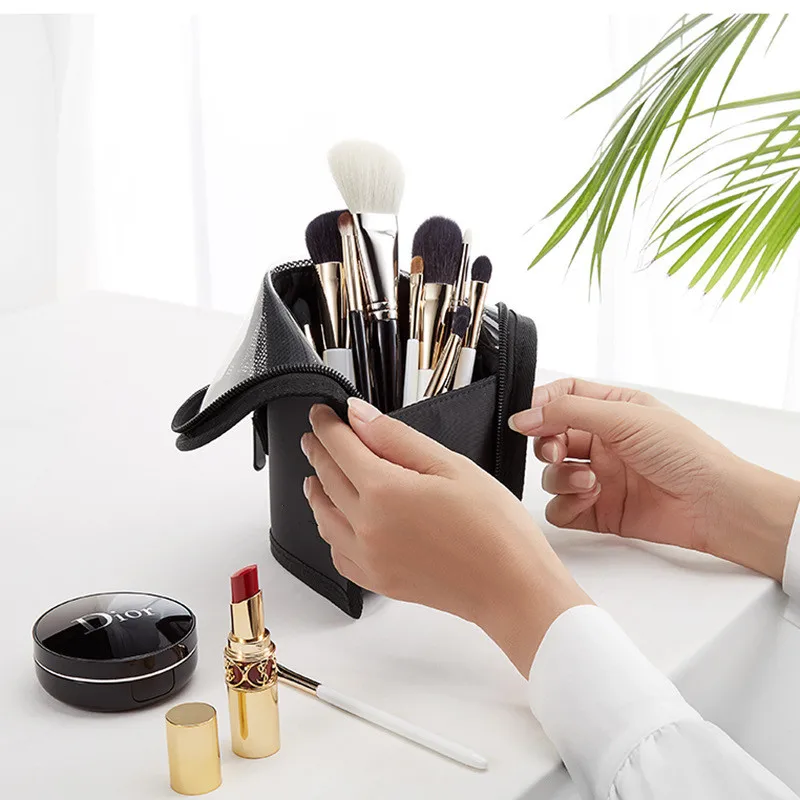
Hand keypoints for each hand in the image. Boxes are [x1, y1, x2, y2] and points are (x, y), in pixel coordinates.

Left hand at [302, 398, 591, 674]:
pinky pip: (337, 553)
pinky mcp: (378, 581)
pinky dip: (330, 531)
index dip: (327, 425)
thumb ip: (396, 438)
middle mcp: (367, 526)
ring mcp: (369, 558)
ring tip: (316, 477)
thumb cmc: (493, 526)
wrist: (512, 587)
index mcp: (383, 491)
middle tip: (314, 437)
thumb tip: (358, 415)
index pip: (339, 448)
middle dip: (319, 453)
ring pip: (324, 518)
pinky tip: (338, 522)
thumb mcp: (450, 465)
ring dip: (317, 492)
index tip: (321, 413)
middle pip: (327, 479)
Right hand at [510, 378, 799, 581]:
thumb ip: (567, 412)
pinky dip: (565, 505)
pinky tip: (587, 500)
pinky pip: (560, 509)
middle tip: (559, 453)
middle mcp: (602, 442)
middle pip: (551, 437)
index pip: (563, 397)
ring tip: (589, 483)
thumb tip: (523, 415)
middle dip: (548, 445)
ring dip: (561, 478)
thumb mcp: (623, 416)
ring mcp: (598, 477)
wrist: (712, 504)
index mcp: (612, 409)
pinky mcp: (597, 511)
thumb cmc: (684, 453)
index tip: (526, 419)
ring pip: (552, 474)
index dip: (541, 405)